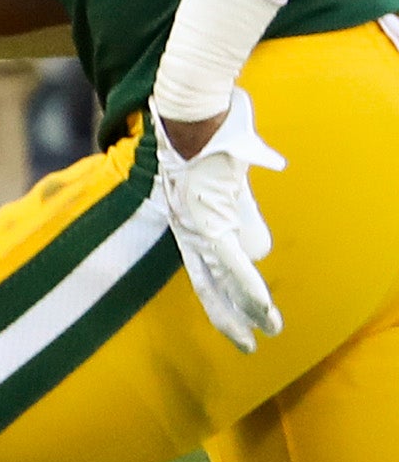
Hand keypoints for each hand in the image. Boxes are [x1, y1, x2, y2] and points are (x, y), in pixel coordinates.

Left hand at [151, 91, 288, 350]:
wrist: (192, 116)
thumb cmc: (212, 132)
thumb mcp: (233, 166)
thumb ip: (249, 185)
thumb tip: (269, 184)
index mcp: (192, 221)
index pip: (209, 271)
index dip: (225, 297)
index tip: (241, 320)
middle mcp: (191, 231)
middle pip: (211, 285)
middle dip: (230, 318)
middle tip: (247, 346)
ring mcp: (198, 228)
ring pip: (224, 282)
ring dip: (248, 310)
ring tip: (265, 334)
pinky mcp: (208, 222)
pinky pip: (231, 263)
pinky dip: (247, 288)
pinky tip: (262, 311)